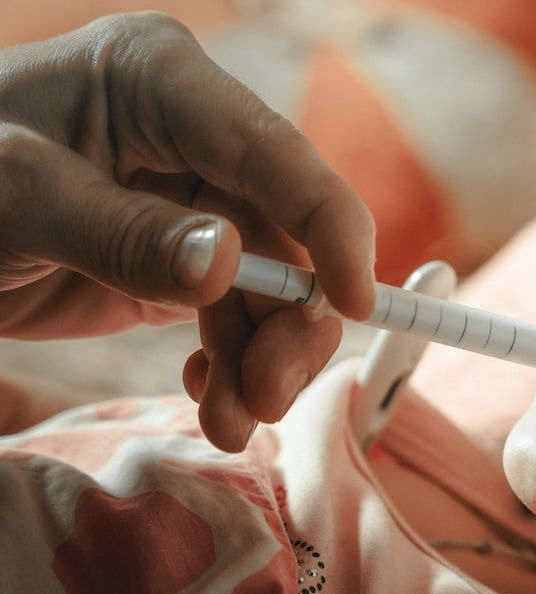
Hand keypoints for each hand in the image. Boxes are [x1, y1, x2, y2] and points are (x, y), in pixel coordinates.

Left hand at [0, 12, 374, 450]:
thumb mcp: (14, 203)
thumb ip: (119, 232)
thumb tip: (225, 264)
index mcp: (159, 83)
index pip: (274, 152)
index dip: (330, 227)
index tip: (356, 304)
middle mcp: (192, 137)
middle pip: (286, 233)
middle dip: (289, 321)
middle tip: (268, 395)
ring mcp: (189, 201)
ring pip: (269, 287)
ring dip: (261, 361)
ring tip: (230, 422)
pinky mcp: (178, 257)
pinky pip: (232, 314)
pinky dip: (230, 365)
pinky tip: (205, 395)